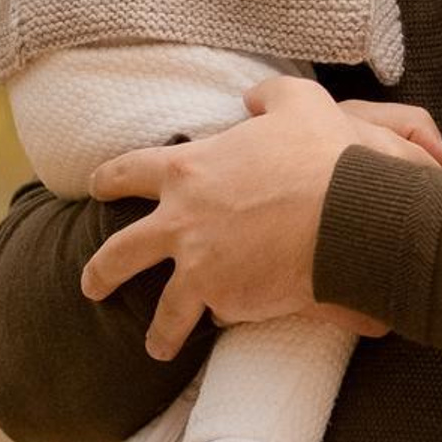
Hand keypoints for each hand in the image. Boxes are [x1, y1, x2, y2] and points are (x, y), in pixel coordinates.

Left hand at [81, 76, 436, 360]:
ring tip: (156, 345)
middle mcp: (180, 224)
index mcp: (188, 170)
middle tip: (92, 285)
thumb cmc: (324, 153)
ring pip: (164, 309)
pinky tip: (233, 325)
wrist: (349, 214)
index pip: (128, 172)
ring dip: (159, 329)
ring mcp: (201, 268)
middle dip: (100, 272)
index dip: (109, 180)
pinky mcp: (229, 301)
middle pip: (119, 253)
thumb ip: (270, 95)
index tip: (96, 188)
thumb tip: (253, 97)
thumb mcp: (298, 103)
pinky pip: (219, 315)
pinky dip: (227, 318)